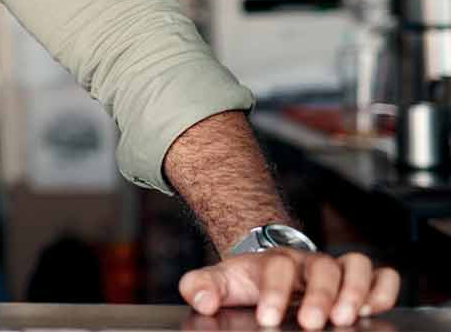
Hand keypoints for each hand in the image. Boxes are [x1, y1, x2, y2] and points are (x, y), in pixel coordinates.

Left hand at [179, 251, 399, 329]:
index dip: (274, 292)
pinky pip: (380, 274)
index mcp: (272, 261)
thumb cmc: (248, 281)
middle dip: (318, 295)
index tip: (267, 317)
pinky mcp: (358, 280)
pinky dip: (383, 288)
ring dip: (355, 290)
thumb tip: (202, 301)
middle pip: (321, 267)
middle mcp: (307, 262)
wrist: (269, 267)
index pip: (276, 268)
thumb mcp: (220, 282)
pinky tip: (375, 307)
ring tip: (347, 317)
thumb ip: (201, 287)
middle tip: (311, 322)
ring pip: (355, 265)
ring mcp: (335, 269)